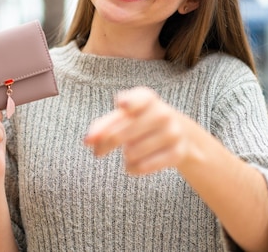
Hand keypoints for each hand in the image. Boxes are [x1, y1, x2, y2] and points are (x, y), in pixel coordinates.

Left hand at [83, 86, 197, 174]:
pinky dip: (132, 168)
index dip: (130, 103)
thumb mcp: (124, 117)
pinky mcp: (177, 153)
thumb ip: (104, 125)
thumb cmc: (140, 121)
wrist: (178, 132)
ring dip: (124, 156)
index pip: (139, 99)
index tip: (122, 106)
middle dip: (105, 145)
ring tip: (128, 153)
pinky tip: (131, 165)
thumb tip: (88, 140)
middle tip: (97, 153)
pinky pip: (144, 166)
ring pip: (132, 153)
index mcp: (147, 99)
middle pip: (121, 133)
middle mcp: (162, 113)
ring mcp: (172, 133)